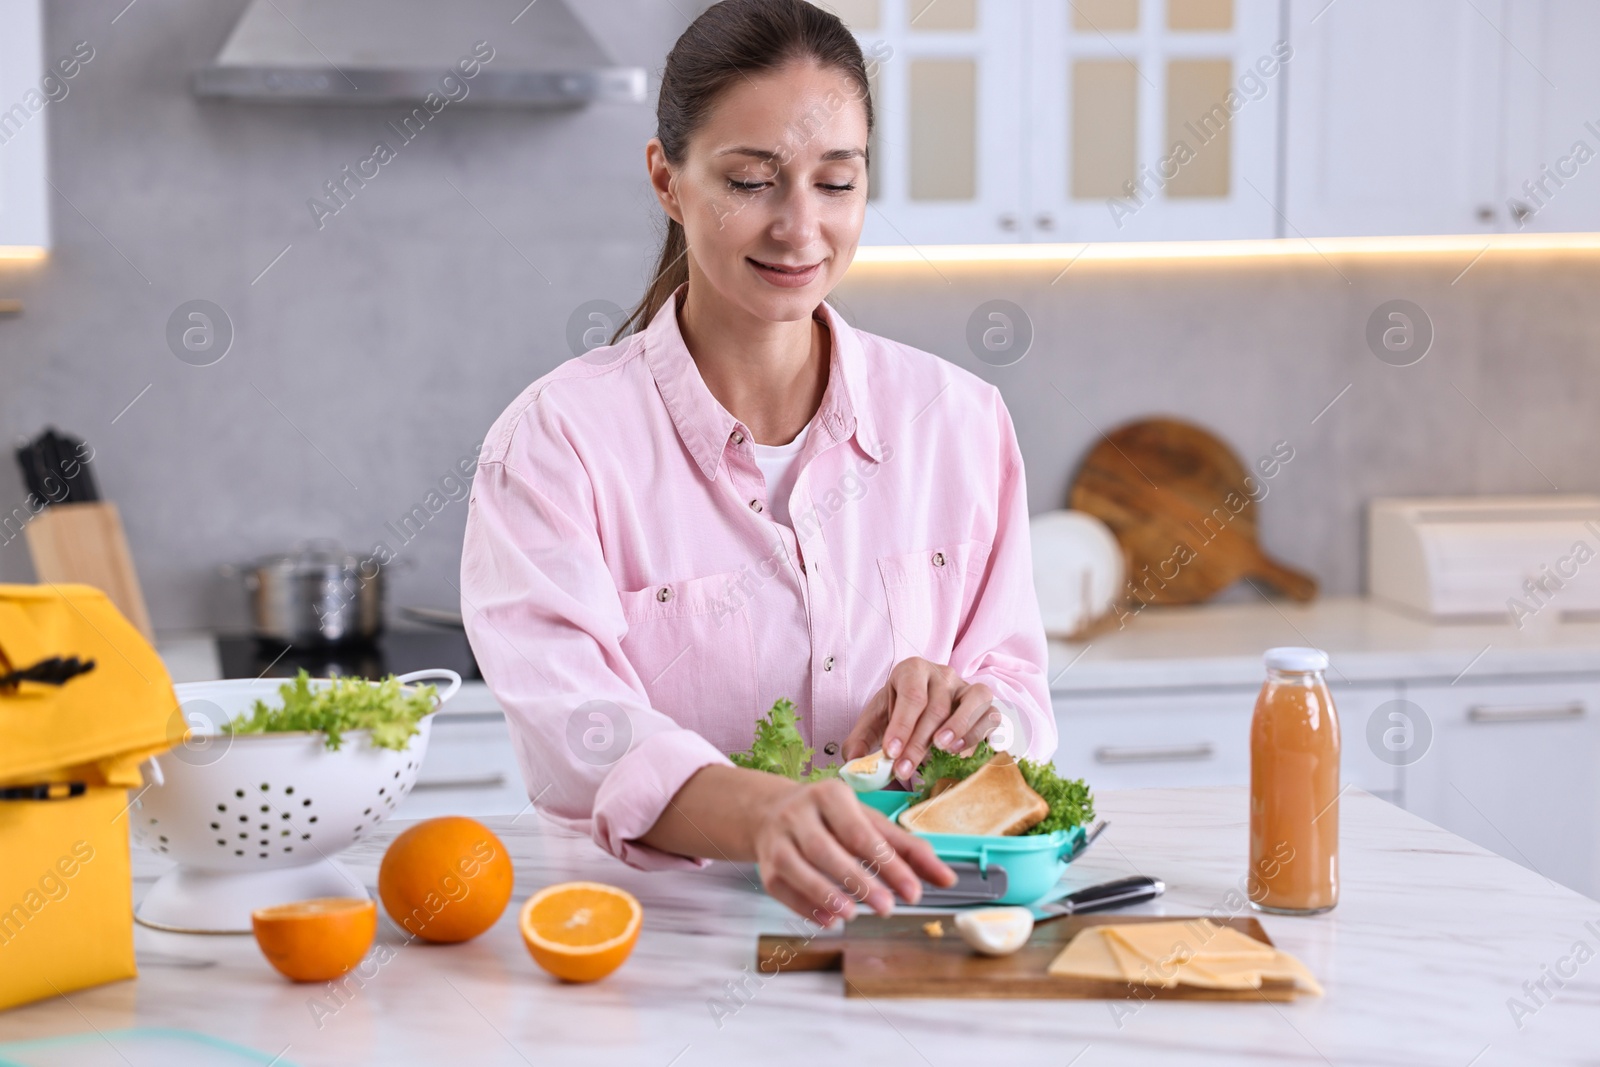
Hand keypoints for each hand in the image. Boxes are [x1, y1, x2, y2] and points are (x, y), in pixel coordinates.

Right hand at [752, 778, 954, 926]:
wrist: (772, 813)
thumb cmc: (832, 820)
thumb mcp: (870, 824)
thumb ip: (909, 850)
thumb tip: (947, 878)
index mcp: (831, 796)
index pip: (861, 833)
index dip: (888, 864)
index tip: (914, 892)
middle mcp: (799, 813)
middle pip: (826, 850)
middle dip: (859, 881)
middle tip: (888, 908)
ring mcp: (778, 839)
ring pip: (797, 868)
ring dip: (826, 894)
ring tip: (854, 914)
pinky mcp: (765, 866)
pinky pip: (781, 888)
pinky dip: (806, 907)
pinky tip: (831, 920)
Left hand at [843, 657, 1001, 782]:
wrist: (925, 701)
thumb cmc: (900, 710)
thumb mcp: (876, 719)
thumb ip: (861, 739)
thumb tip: (853, 761)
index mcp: (912, 670)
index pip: (911, 696)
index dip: (901, 726)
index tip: (890, 752)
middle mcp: (943, 674)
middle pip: (937, 706)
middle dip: (919, 742)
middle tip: (903, 769)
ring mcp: (968, 686)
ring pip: (972, 701)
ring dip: (960, 728)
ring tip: (942, 751)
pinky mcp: (987, 704)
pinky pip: (991, 714)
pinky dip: (980, 733)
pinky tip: (963, 751)